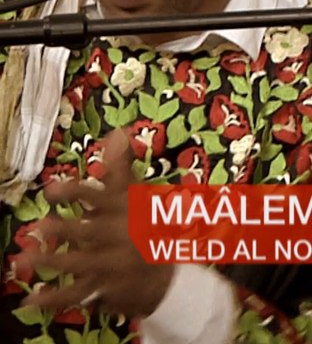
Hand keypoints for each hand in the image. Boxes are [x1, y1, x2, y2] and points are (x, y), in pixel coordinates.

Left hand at [17, 129, 174, 317]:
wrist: (169, 275)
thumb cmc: (146, 228)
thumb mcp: (136, 196)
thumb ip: (121, 167)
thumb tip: (118, 130)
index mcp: (127, 212)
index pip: (102, 198)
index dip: (78, 193)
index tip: (54, 189)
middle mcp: (121, 238)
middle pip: (92, 232)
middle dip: (68, 230)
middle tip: (42, 226)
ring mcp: (113, 264)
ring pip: (81, 263)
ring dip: (54, 262)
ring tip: (26, 258)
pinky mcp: (105, 288)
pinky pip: (77, 293)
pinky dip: (54, 298)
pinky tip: (32, 298)